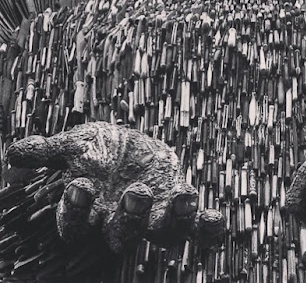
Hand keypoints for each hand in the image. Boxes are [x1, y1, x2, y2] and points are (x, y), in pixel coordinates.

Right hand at [7, 122, 223, 252]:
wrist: (128, 146)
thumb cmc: (97, 149)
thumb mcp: (75, 142)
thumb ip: (49, 150)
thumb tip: (14, 154)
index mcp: (88, 208)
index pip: (74, 222)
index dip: (75, 210)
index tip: (79, 188)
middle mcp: (118, 220)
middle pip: (120, 234)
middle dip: (129, 218)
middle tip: (135, 194)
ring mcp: (152, 216)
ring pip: (161, 231)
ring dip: (174, 218)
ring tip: (183, 197)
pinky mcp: (177, 205)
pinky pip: (195, 226)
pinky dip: (207, 226)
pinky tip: (215, 219)